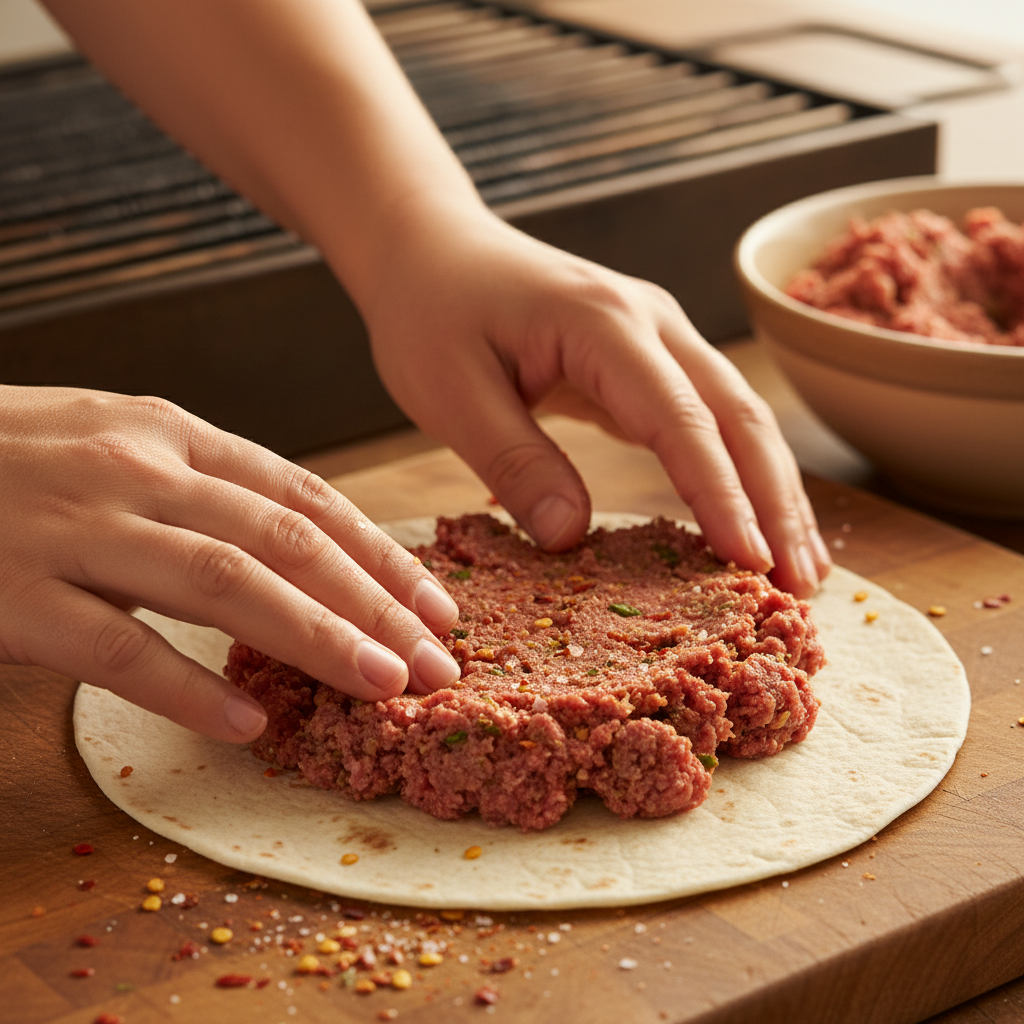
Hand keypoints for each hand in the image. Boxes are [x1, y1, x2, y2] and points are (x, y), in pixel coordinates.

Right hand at [0, 386, 459, 741]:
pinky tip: (248, 723)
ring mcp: (74, 526)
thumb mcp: (113, 446)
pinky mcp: (11, 590)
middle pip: (287, 541)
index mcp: (170, 433)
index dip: (381, 553)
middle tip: (437, 661)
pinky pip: (117, 647)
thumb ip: (200, 488)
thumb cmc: (8, 461)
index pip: (306, 496)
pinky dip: (189, 688)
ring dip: (317, 638)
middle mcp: (135, 469)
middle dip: (376, 604)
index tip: (437, 603)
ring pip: (225, 584)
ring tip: (382, 685)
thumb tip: (298, 551)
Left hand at [366, 204, 831, 597]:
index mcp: (602, 323)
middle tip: (800, 587)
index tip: (750, 562)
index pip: (680, 418)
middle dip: (776, 502)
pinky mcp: (651, 360)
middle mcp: (651, 322)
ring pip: (739, 418)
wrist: (434, 251)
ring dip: (775, 493)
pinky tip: (756, 525)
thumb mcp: (450, 392)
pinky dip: (740, 476)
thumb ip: (513, 460)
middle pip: (738, 415)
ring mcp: (659, 337)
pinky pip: (710, 421)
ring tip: (803, 572)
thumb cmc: (430, 314)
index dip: (721, 494)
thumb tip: (572, 537)